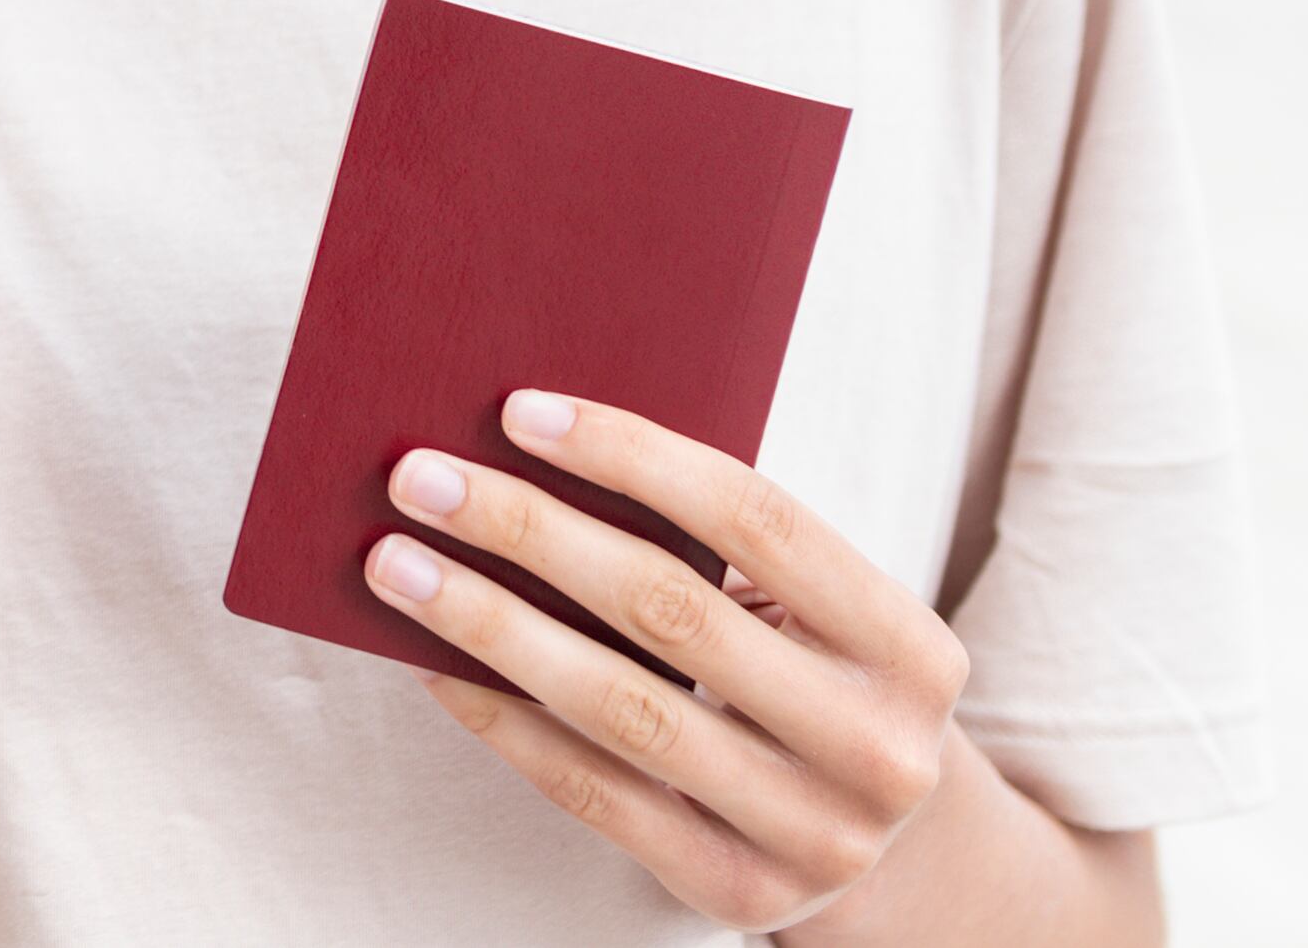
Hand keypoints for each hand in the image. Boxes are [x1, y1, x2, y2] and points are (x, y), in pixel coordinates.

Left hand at [371, 391, 973, 934]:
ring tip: (395, 565)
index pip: (758, 518)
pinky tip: (431, 662)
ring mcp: (814, 836)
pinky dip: (500, 717)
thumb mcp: (817, 616)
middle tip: (419, 478)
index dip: (634, 455)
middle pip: (672, 609)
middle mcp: (877, 749)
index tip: (517, 411)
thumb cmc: (817, 682)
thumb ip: (716, 543)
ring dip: (489, 624)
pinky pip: (592, 792)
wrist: (895, 852)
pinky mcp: (739, 895)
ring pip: (620, 707)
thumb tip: (528, 449)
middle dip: (530, 530)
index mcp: (912, 649)